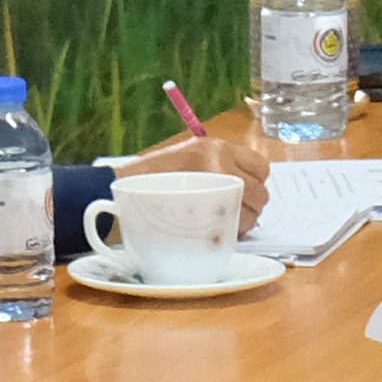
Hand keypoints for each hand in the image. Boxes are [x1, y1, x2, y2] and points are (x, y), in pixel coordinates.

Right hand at [117, 126, 274, 231]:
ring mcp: (212, 187)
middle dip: (253, 207)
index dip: (257, 182)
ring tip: (225, 224)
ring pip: (251, 214)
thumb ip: (216, 166)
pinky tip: (217, 233)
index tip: (247, 192)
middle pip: (260, 193)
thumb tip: (247, 188)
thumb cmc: (152, 176)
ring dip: (244, 222)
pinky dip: (231, 234)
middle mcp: (219, 163)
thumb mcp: (186, 158)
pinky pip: (233, 228)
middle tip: (236, 213)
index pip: (262, 166)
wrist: (119, 189)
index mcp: (216, 147)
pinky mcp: (203, 213)